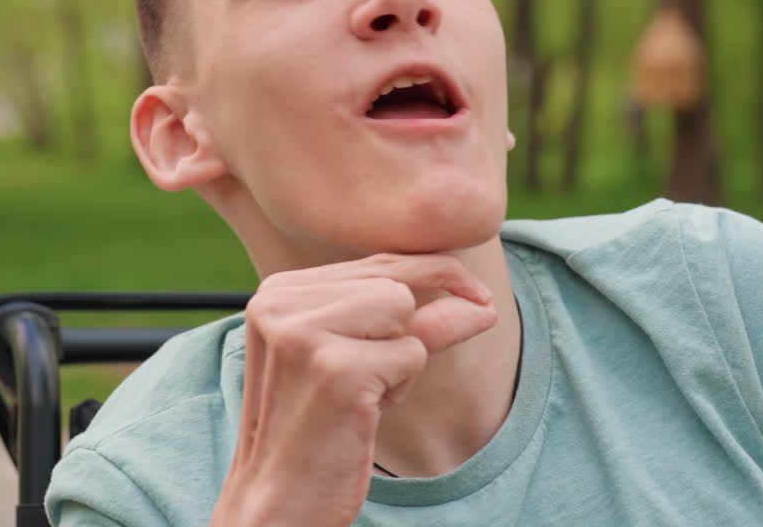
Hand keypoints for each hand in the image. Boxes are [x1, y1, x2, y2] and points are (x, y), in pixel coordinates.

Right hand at [209, 253, 496, 526]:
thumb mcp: (360, 361)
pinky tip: (359, 413)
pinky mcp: (336, 368)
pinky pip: (411, 354)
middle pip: (395, 282)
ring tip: (359, 396)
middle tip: (365, 383)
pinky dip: (399, 388)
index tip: (479, 294)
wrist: (278, 501)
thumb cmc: (318, 431)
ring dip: (402, 360)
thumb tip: (484, 301)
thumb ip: (412, 323)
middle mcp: (282, 301)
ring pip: (404, 311)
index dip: (436, 274)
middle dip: (404, 332)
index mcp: (278, 291)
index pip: (377, 261)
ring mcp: (305, 333)